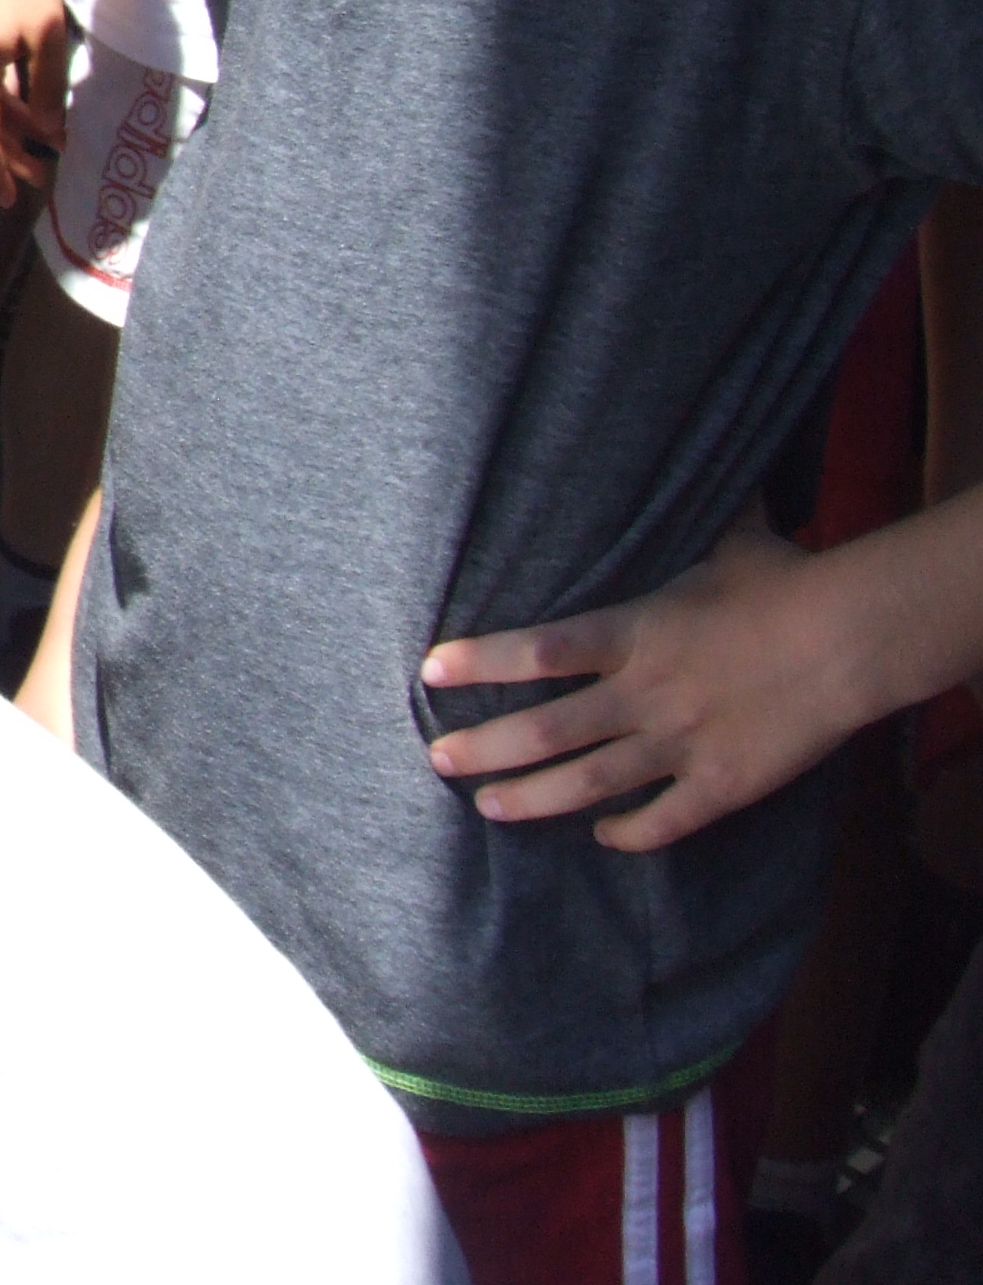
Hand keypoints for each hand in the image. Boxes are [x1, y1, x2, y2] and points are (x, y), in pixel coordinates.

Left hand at [423, 514, 863, 852]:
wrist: (854, 639)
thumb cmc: (785, 580)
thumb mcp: (725, 539)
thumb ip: (689, 512)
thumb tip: (676, 447)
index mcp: (635, 632)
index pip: (538, 650)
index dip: (480, 662)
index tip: (430, 671)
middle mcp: (646, 693)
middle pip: (547, 730)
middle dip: (486, 748)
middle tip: (437, 760)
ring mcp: (682, 743)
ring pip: (590, 783)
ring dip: (534, 798)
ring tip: (487, 807)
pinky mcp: (724, 784)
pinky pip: (665, 821)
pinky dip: (628, 833)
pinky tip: (601, 837)